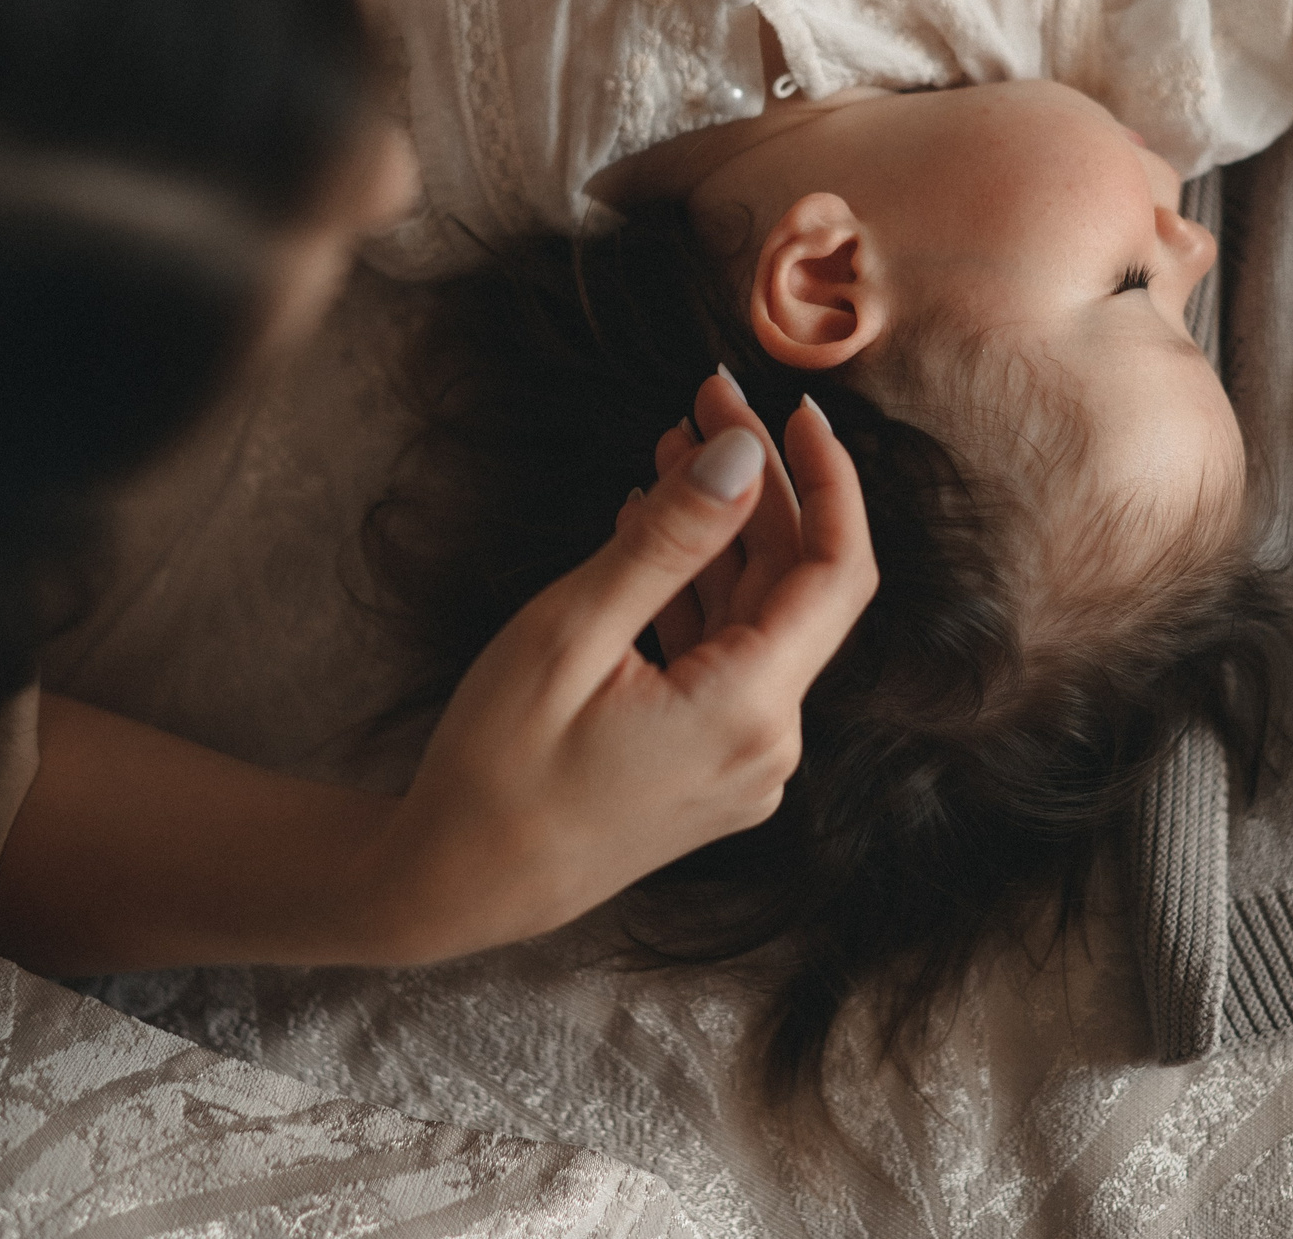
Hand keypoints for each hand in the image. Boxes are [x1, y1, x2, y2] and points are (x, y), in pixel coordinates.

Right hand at [371, 379, 874, 961]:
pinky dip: (699, 592)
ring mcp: (744, 766)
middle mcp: (768, 745)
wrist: (454, 888)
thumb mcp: (570, 634)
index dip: (827, 478)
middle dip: (758, 487)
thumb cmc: (494, 770)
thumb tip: (744, 456)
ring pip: (759, 620)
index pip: (837, 570)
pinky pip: (728, 660)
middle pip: (796, 588)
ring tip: (668, 450)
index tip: (788, 408)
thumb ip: (668, 542)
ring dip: (723, 534)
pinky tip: (650, 536)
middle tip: (702, 404)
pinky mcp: (712, 772)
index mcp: (749, 711)